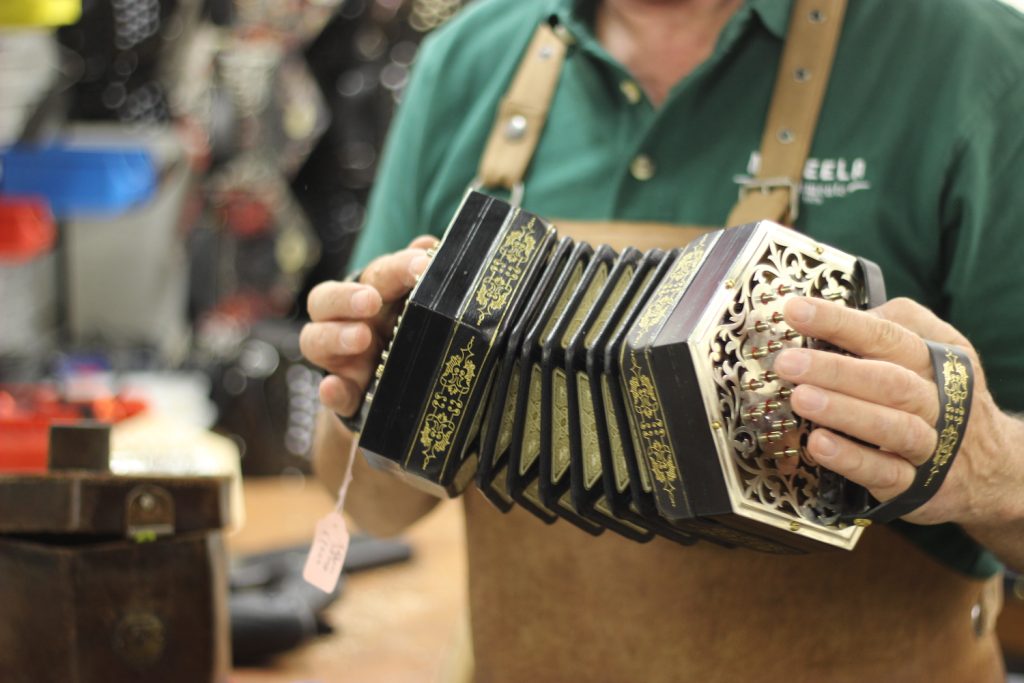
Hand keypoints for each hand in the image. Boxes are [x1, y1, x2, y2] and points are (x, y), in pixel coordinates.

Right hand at [300, 235, 437, 419]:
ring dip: (335, 337)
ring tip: (361, 338)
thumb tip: (428, 245)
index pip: (372, 274)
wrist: (399, 389)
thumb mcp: (414, 303)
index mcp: (368, 294)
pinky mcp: (344, 395)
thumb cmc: (404, 332)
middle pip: (325, 300)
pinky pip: (332, 394)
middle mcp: (344, 322)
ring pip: (315, 341)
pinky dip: (331, 392)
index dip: (395, 268)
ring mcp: (339, 360)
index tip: (420, 265)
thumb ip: (419, 275)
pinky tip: (333, 388)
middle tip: (371, 300)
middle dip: (346, 297)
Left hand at [773, 296, 1007, 525]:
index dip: (840, 322)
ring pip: (892, 427)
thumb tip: (831, 316)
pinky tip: (820, 445)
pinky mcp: (917, 485)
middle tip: (788, 362)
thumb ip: (889, 328)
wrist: (992, 464)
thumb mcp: (932, 350)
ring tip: (801, 398)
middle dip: (835, 370)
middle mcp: (936, 399)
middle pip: (889, 381)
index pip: (886, 334)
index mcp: (934, 359)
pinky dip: (852, 460)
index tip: (796, 310)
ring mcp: (929, 444)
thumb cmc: (941, 395)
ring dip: (844, 412)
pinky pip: (885, 473)